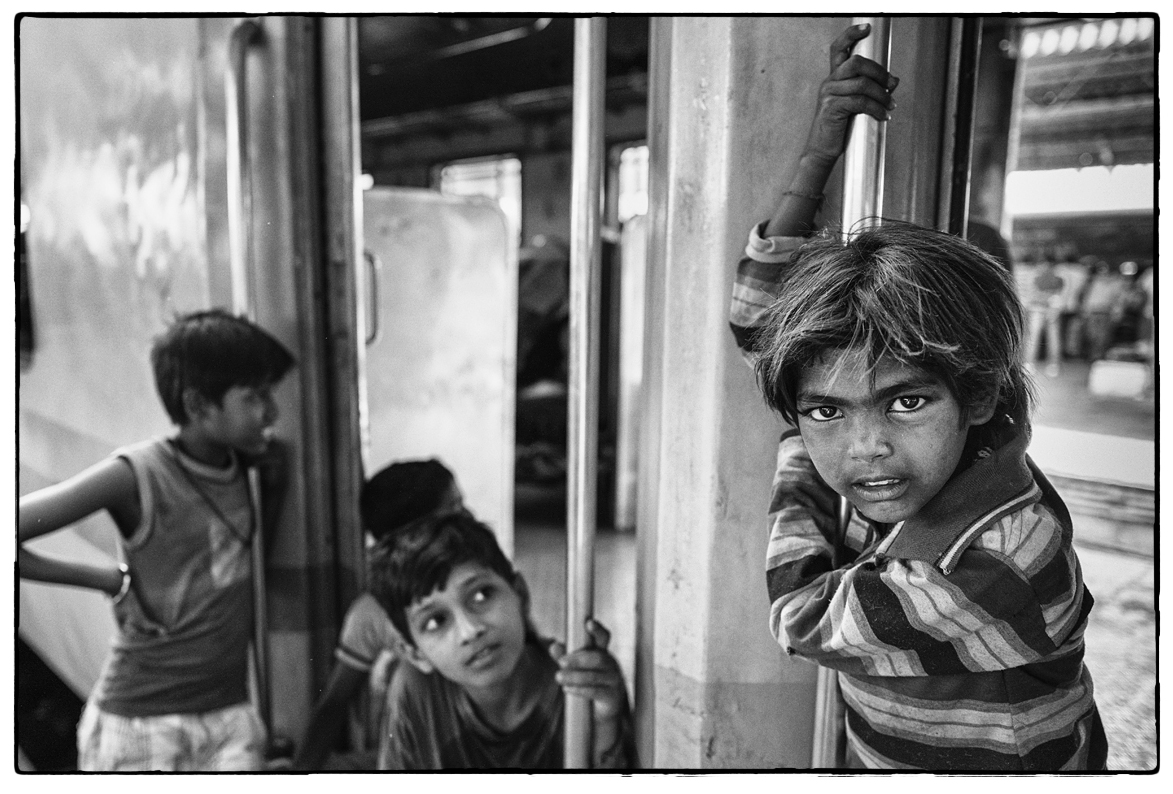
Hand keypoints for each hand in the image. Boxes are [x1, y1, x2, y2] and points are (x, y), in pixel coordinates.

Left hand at [549, 618, 625, 720]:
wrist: (607, 705)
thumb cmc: (590, 679)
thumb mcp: (577, 667)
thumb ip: (565, 656)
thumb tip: (554, 646)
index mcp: (602, 651)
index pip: (603, 637)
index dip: (597, 630)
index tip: (589, 623)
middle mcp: (610, 663)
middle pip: (598, 657)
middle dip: (579, 659)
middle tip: (561, 662)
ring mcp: (613, 679)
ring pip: (595, 676)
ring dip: (575, 676)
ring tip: (558, 677)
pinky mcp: (612, 696)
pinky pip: (596, 692)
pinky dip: (580, 690)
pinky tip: (567, 688)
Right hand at [803, 23, 898, 166]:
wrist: (822, 149)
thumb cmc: (839, 127)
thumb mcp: (857, 105)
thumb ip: (872, 90)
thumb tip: (893, 81)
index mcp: (835, 78)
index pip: (839, 49)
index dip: (851, 35)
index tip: (867, 28)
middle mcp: (829, 82)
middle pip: (856, 63)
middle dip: (879, 72)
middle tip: (891, 86)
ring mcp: (829, 94)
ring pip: (861, 84)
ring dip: (881, 95)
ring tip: (890, 106)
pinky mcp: (831, 108)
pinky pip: (859, 102)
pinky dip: (876, 109)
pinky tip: (883, 116)